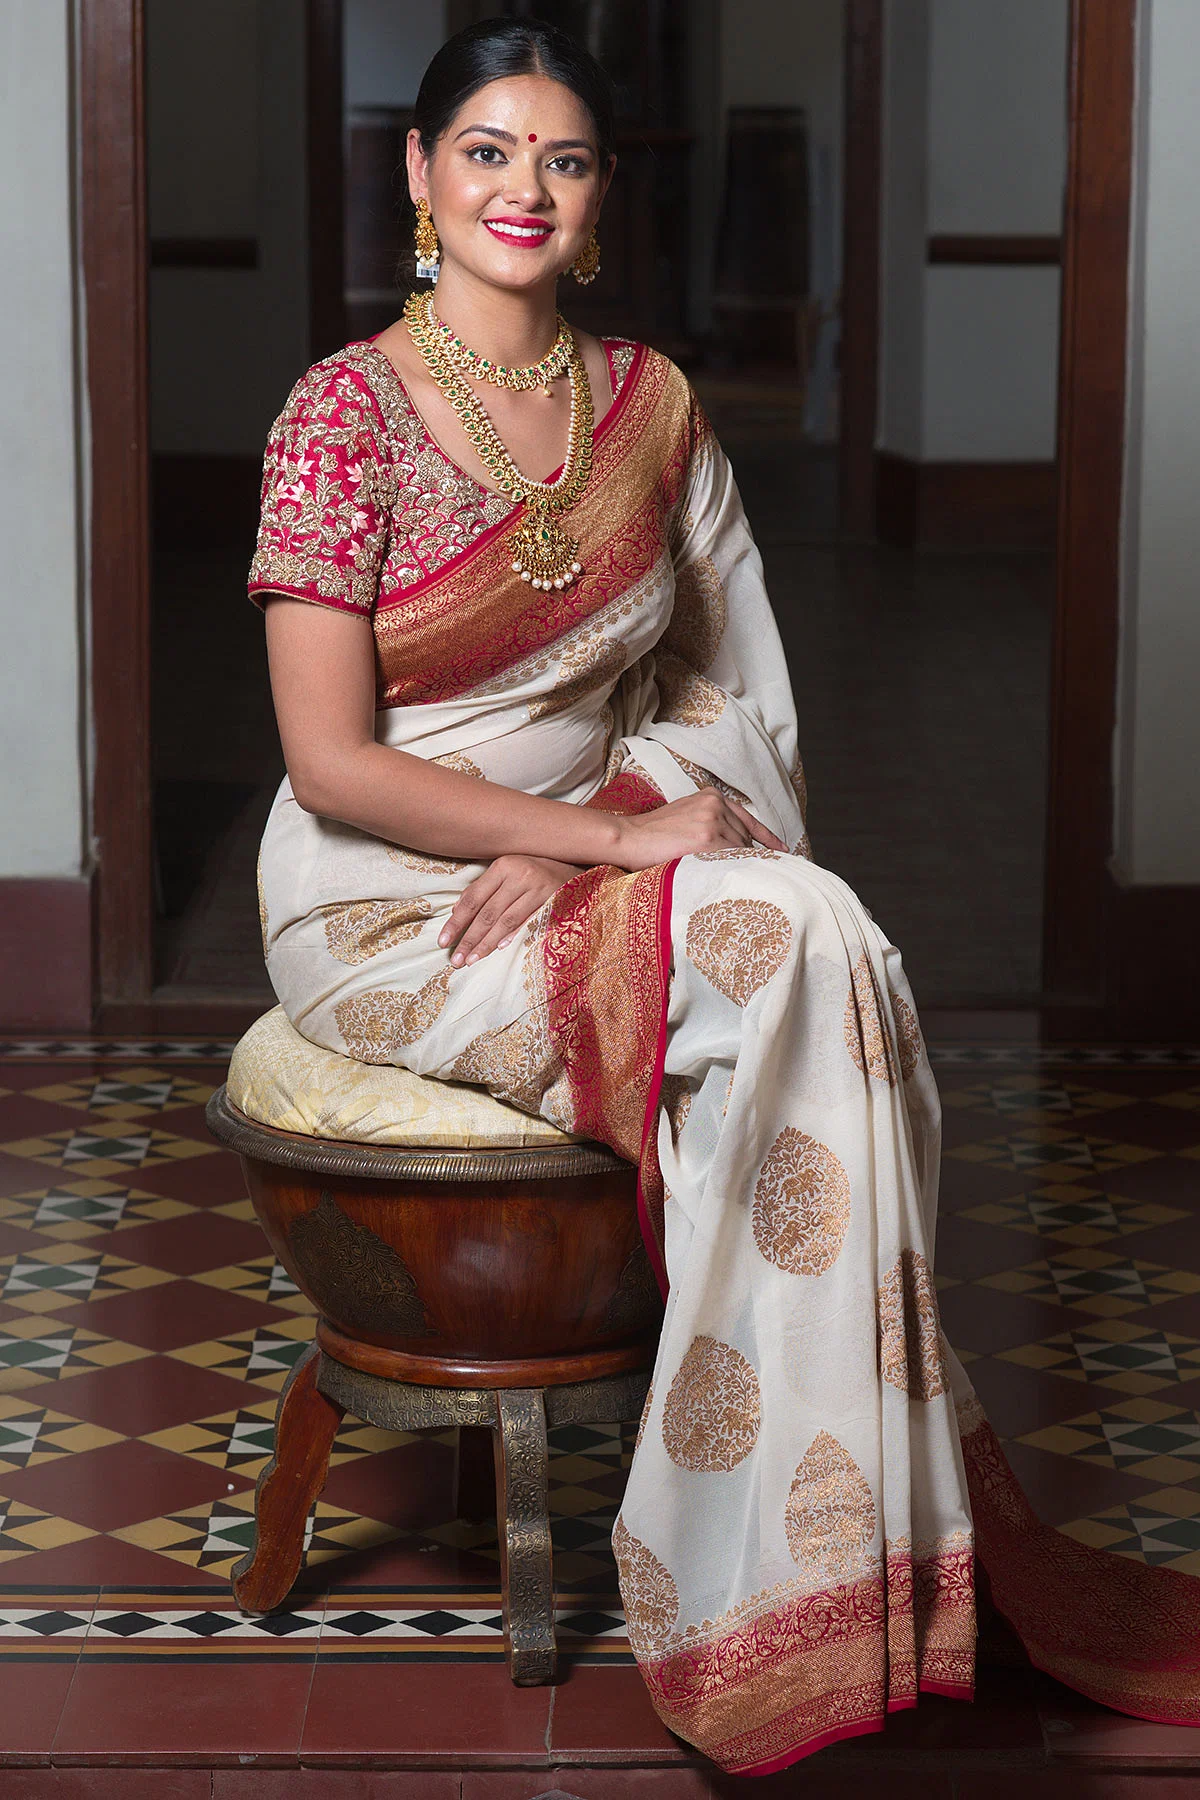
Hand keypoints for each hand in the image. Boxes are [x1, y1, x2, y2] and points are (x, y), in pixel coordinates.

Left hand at [439, 855, 582, 965]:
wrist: (578, 865)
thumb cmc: (536, 870)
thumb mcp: (509, 872)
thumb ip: (484, 888)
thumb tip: (457, 910)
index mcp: (503, 866)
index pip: (473, 899)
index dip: (457, 922)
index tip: (443, 941)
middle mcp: (519, 875)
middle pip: (487, 913)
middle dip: (469, 939)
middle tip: (455, 959)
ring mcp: (538, 888)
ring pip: (506, 921)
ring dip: (487, 943)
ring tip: (472, 960)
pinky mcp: (554, 901)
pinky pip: (528, 923)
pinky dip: (513, 937)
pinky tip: (499, 949)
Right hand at [612, 787, 785, 870]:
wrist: (628, 837)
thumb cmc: (653, 834)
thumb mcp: (686, 817)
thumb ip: (712, 824)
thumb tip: (737, 846)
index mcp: (712, 797)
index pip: (748, 820)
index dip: (766, 838)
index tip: (781, 850)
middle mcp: (716, 805)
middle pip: (744, 839)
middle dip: (740, 858)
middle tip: (737, 875)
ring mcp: (712, 820)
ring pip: (738, 851)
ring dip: (733, 867)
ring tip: (718, 878)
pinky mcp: (707, 838)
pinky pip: (729, 859)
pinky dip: (728, 870)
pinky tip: (719, 879)